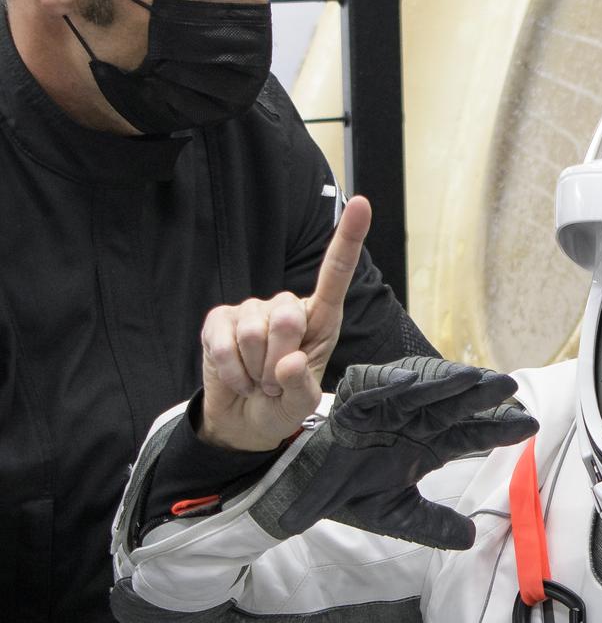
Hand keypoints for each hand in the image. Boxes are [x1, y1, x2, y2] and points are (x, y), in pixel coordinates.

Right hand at [200, 195, 372, 450]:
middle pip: (286, 318)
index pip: (335, 275)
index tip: (362, 204)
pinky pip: (222, 344)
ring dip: (255, 371)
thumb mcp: (301, 403)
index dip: (348, 239)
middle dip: (279, 361)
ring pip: (252, 334)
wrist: (244, 418)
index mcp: (320, 319)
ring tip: (259, 380)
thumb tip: (288, 363)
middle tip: (276, 381)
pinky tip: (238, 379)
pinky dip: (232, 372)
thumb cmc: (283, 404)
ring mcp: (251, 311)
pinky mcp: (218, 320)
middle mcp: (286, 307)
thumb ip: (301, 386)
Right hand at [249, 356, 538, 548]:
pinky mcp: (349, 406)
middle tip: (510, 386)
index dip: (497, 427)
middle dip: (480, 394)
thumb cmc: (351, 494)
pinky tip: (409, 382)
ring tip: (471, 377)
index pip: (470, 431)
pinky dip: (386, 384)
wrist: (304, 496)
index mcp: (426, 442)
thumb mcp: (398, 514)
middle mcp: (410, 420)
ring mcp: (382, 410)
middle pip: (452, 403)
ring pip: (418, 389)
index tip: (530, 426)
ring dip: (443, 381)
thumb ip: (433, 525)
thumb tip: (471, 539)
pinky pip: (368, 389)